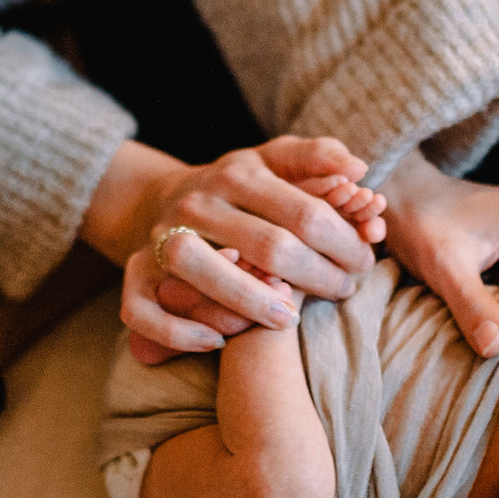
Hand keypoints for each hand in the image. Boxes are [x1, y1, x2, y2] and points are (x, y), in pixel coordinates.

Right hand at [111, 136, 378, 355]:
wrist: (162, 199)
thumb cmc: (238, 188)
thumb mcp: (274, 160)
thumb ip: (317, 157)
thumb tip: (360, 169)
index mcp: (238, 173)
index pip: (306, 214)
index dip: (345, 244)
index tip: (364, 262)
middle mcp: (196, 203)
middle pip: (268, 246)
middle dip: (317, 277)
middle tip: (343, 291)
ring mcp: (160, 239)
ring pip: (201, 271)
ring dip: (252, 303)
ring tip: (290, 318)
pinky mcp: (134, 274)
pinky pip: (144, 311)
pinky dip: (179, 332)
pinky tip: (218, 341)